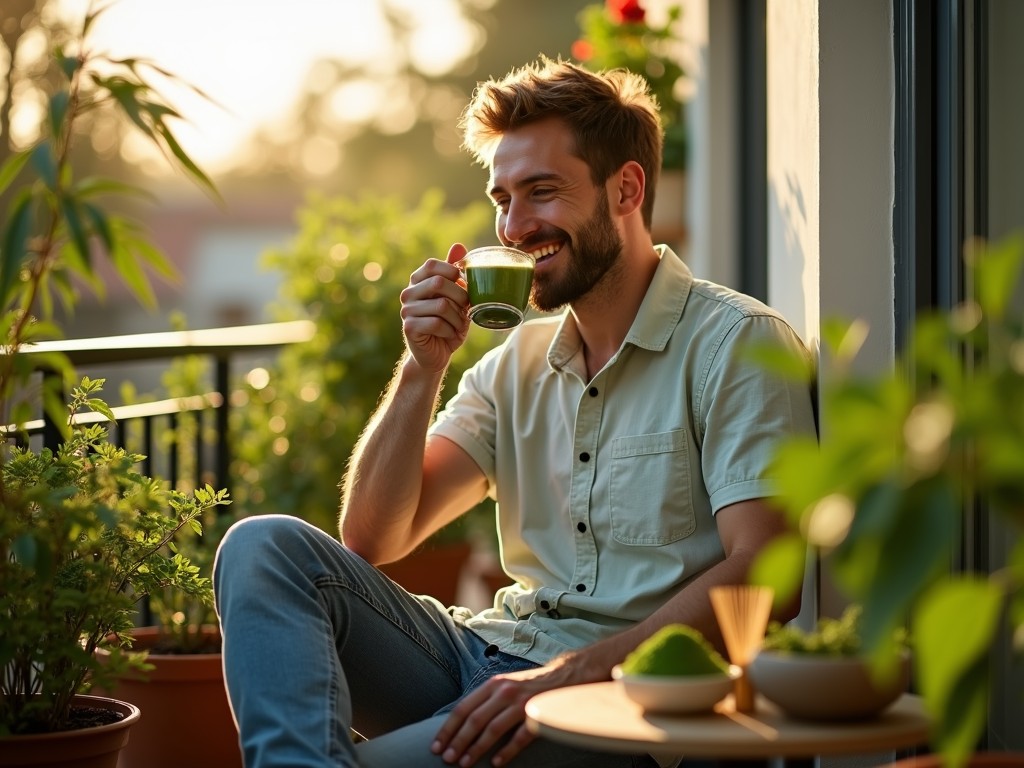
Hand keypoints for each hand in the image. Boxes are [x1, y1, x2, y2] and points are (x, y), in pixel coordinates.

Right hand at [400, 243, 469, 371]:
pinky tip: (449, 334)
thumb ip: (454, 273)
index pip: (433, 265)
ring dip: (457, 318)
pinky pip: (436, 323)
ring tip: (458, 325)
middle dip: (460, 297)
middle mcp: (408, 293)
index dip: (453, 272)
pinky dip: (450, 330)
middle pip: (439, 283)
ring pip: (441, 305)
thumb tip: (459, 246)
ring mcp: (406, 310)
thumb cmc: (448, 323)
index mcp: (418, 281)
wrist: (436, 353)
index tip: (464, 286)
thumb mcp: (455, 296)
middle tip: (466, 309)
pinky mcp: (409, 327)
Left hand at [431, 658, 581, 766]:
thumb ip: (486, 700)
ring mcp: (521, 702)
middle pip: (475, 719)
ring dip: (476, 748)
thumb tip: (461, 722)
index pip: (463, 708)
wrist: (564, 675)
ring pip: (493, 729)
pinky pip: (519, 737)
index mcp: (493, 684)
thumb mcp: (504, 685)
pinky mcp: (537, 714)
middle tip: (447, 758)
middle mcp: (504, 691)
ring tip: (465, 763)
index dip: (448, 728)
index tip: (436, 745)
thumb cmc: (529, 685)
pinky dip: (506, 752)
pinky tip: (496, 763)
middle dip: (458, 741)